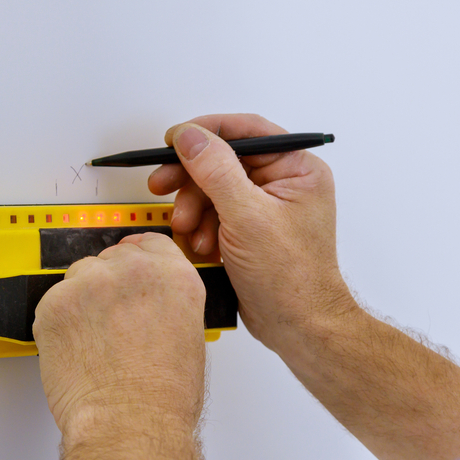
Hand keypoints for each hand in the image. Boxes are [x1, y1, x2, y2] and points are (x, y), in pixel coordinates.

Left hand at [32, 232, 206, 442]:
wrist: (129, 423)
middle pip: (110, 259)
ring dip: (80, 303)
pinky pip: (52, 304)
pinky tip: (75, 351)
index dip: (136, 258)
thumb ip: (168, 305)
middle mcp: (133, 271)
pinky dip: (57, 324)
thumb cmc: (161, 398)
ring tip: (92, 343)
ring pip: (78, 278)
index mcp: (174, 276)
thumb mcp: (188, 338)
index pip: (150, 243)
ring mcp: (91, 284)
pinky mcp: (55, 303)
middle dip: (107, 286)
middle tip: (108, 323)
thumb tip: (149, 306)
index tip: (126, 267)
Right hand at [148, 113, 356, 348]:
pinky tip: (202, 247)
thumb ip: (215, 171)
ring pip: (214, 189)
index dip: (206, 132)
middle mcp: (284, 183)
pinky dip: (202, 228)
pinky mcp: (250, 230)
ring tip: (188, 232)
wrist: (298, 328)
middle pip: (224, 161)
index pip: (247, 132)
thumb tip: (190, 136)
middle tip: (161, 185)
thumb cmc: (291, 278)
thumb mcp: (247, 217)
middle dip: (192, 180)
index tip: (173, 139)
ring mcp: (266, 207)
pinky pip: (215, 214)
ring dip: (194, 210)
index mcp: (298, 169)